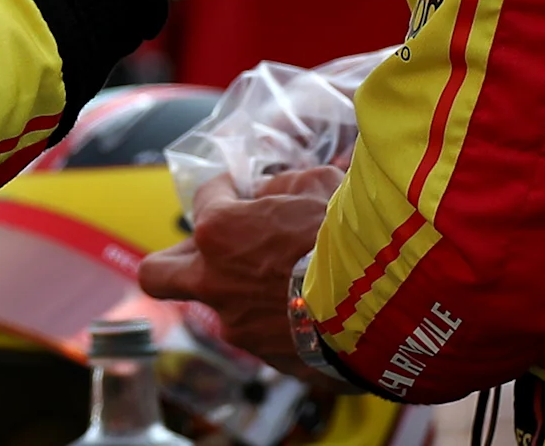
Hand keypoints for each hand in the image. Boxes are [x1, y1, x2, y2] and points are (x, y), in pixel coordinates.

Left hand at [137, 165, 341, 375]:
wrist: (385, 300)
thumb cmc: (349, 234)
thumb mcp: (320, 184)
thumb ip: (286, 186)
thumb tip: (276, 193)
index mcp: (218, 231)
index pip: (205, 198)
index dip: (225, 189)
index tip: (242, 189)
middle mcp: (215, 282)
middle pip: (158, 274)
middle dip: (176, 259)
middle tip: (209, 249)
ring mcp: (238, 327)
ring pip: (217, 309)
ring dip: (239, 293)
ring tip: (281, 281)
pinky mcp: (270, 360)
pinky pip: (261, 336)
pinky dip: (277, 322)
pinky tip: (309, 310)